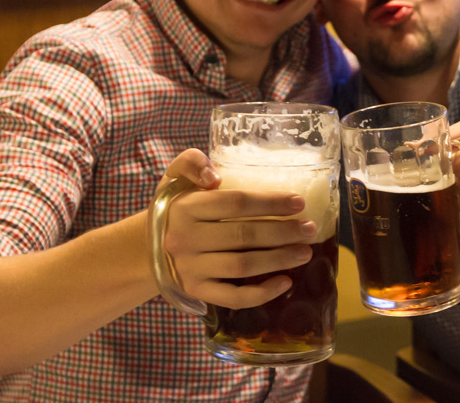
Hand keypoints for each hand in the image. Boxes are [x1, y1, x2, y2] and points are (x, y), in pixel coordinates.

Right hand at [154, 149, 316, 309]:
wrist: (150, 246)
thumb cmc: (175, 207)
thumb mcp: (175, 177)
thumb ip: (191, 162)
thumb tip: (214, 176)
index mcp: (185, 207)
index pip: (235, 203)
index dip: (270, 202)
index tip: (299, 202)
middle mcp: (185, 239)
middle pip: (244, 235)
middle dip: (283, 232)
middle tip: (310, 229)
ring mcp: (191, 268)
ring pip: (242, 266)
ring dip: (278, 259)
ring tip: (305, 252)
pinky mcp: (196, 292)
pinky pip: (233, 297)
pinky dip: (261, 293)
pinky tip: (285, 282)